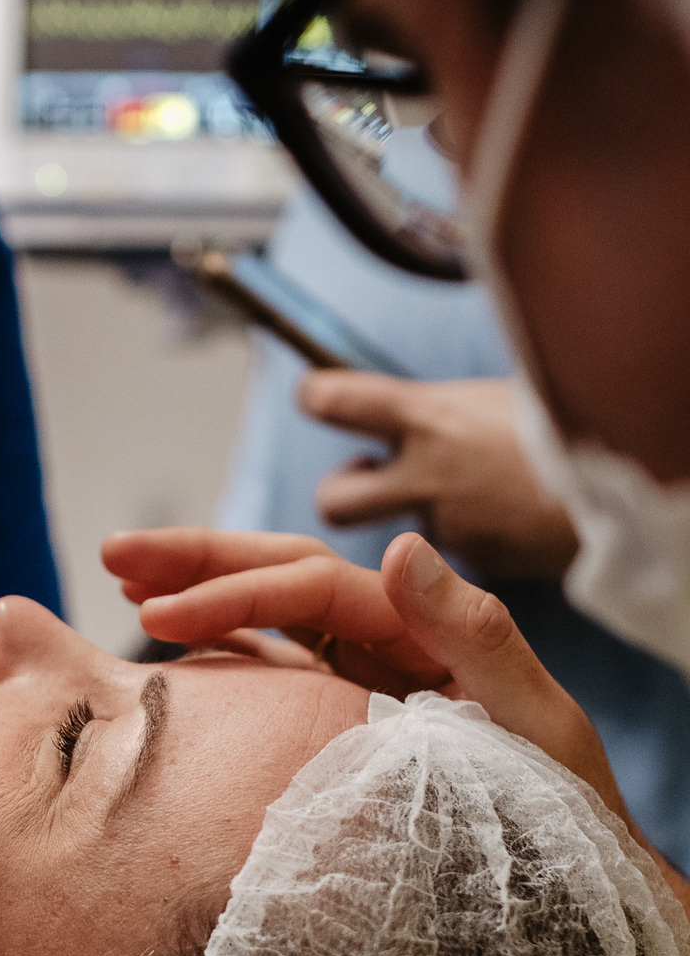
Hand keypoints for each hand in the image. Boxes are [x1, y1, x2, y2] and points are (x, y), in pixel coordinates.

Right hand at [102, 525, 623, 815]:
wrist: (578, 878)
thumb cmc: (565, 808)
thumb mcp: (535, 721)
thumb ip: (476, 636)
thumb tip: (400, 547)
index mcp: (427, 629)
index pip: (316, 585)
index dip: (235, 590)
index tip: (160, 614)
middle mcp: (392, 639)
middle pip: (283, 574)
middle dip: (199, 560)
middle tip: (115, 552)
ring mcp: (365, 675)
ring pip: (271, 611)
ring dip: (200, 591)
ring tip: (126, 581)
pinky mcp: (347, 716)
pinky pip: (279, 665)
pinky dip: (225, 646)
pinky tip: (174, 646)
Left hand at [301, 373, 578, 580]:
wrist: (636, 484)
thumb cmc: (578, 421)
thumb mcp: (511, 389)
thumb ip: (458, 404)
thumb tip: (429, 399)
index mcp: (432, 417)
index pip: (335, 403)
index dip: (319, 399)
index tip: (321, 398)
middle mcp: (429, 478)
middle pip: (334, 498)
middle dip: (343, 488)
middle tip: (368, 475)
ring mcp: (451, 529)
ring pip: (398, 534)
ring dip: (416, 519)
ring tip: (464, 497)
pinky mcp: (480, 566)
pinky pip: (456, 556)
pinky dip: (473, 543)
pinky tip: (513, 521)